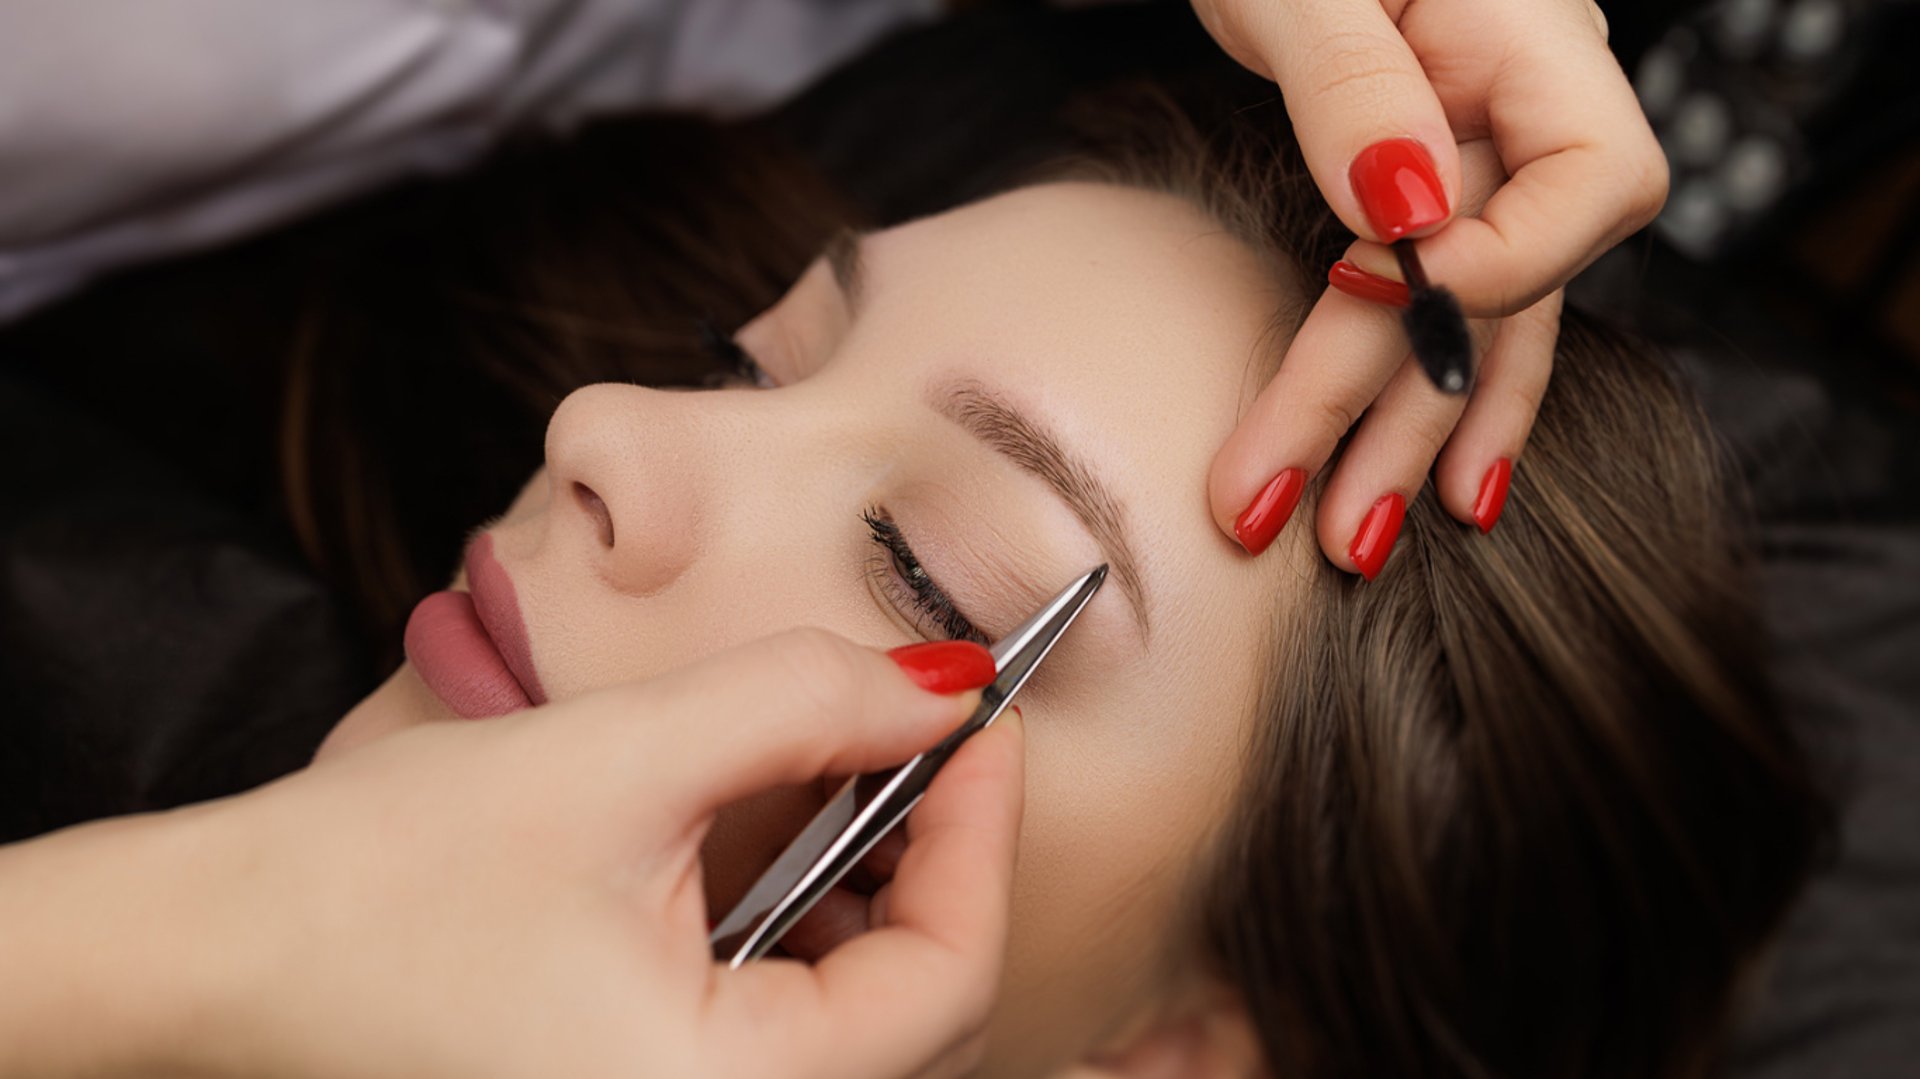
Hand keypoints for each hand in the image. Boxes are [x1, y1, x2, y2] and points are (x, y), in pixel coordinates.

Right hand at [118, 631, 1020, 1077]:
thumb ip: (804, 703)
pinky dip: (805, 938)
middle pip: (918, 1013)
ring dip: (875, 895)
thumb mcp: (618, 761)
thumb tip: (942, 681)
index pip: (950, 982)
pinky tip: (776, 851)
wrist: (216, 952)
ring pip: (856, 1024)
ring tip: (847, 779)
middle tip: (922, 739)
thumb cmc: (381, 881)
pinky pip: (781, 1035)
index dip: (984, 834)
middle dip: (936, 862)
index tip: (980, 719)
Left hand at [1196, 0, 1667, 572]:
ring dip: (1403, 431)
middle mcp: (1522, 107)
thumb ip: (1356, 86)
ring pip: (1470, 317)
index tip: (1397, 286)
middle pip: (1508, 282)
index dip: (1512, 258)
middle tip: (1330, 519)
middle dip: (1413, 403)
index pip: (1597, 177)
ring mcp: (1476, 156)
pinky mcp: (1421, 190)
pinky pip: (1437, 304)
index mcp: (1525, 35)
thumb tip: (1405, 216)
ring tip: (1350, 535)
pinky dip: (1410, 386)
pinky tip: (1412, 475)